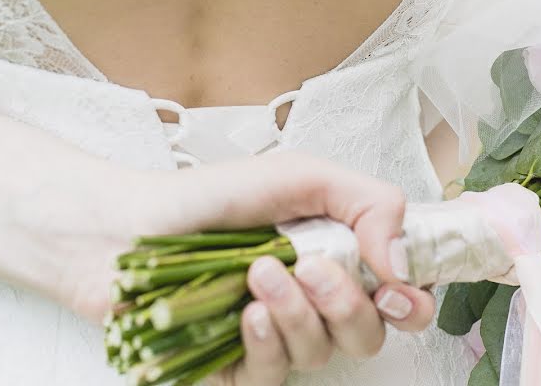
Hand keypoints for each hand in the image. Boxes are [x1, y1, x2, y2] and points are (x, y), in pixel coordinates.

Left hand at [53, 152, 434, 383]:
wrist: (127, 225)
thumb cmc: (211, 195)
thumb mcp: (300, 175)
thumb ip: (368, 203)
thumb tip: (404, 262)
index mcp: (337, 253)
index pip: (400, 292)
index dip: (413, 299)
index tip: (397, 287)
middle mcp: (313, 298)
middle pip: (370, 332)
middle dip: (349, 304)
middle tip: (312, 267)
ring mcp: (277, 335)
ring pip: (325, 353)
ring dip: (299, 313)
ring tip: (259, 272)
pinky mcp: (239, 365)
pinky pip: (276, 375)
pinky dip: (267, 341)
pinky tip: (246, 313)